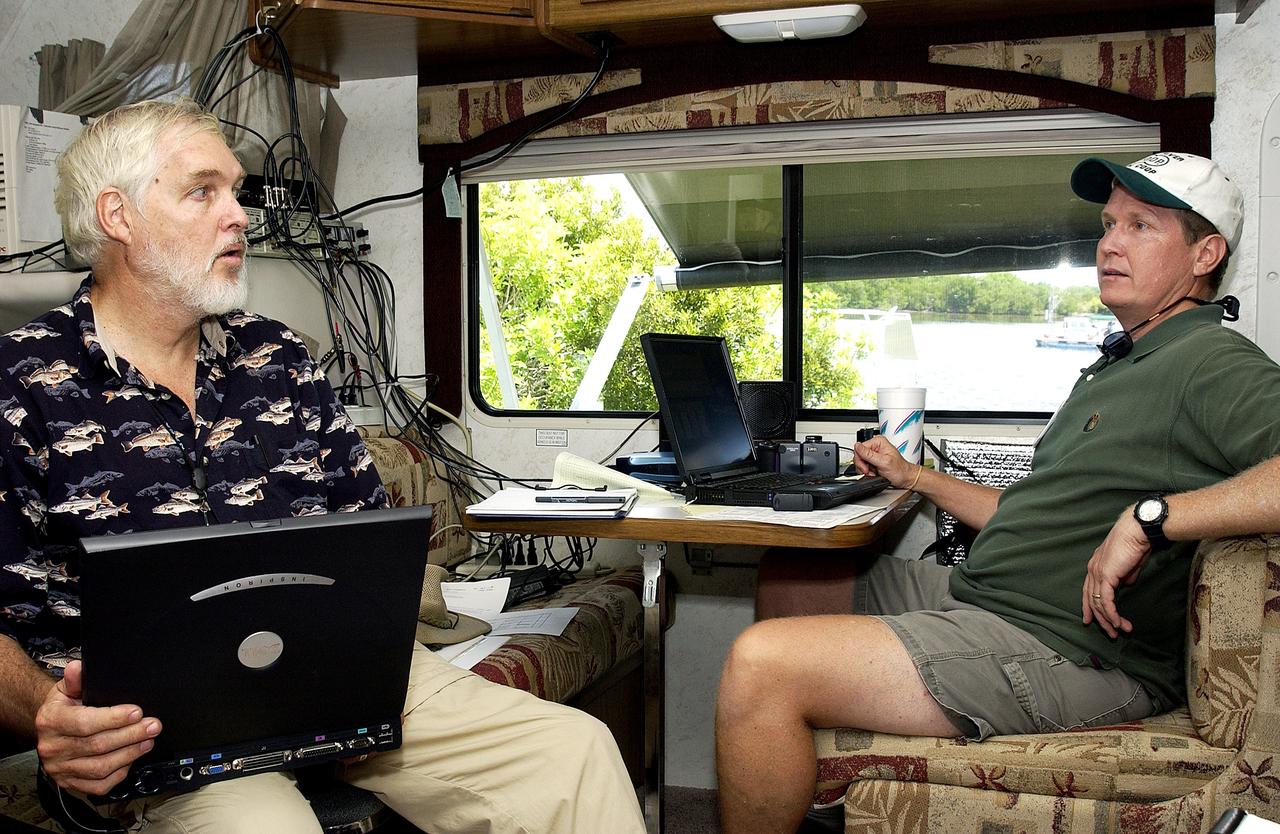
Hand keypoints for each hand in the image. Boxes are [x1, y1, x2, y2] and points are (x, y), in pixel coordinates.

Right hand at [34, 661, 160, 794]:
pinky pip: (98, 785)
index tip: (137, 712)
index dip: (114, 718)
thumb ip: (76, 679)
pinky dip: (119, 773)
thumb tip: (79, 667)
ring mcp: (60, 769)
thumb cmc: (64, 707)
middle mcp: (52, 748)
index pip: (85, 723)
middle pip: (98, 746)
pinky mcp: (69, 783)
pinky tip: (132, 759)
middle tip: (153, 726)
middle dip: (131, 735)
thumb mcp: (66, 689)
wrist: (49, 728)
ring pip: (100, 767)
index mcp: (50, 721)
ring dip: (130, 754)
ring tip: (148, 740)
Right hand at [853, 436, 918, 488]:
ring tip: (875, 473)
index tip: (866, 468)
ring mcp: (873, 454)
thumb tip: (857, 446)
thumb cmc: (900, 470)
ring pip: (859, 462)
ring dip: (865, 471)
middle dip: (863, 466)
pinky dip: (867, 472)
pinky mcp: (872, 461)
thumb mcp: (884, 462)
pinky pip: (863, 467)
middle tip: (871, 472)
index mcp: (878, 442)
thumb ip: (869, 454)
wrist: (905, 478)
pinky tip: (874, 473)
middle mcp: (875, 446)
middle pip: (858, 455)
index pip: (859, 448)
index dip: (860, 460)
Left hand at [1082, 509, 1151, 638]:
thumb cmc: (1136, 544)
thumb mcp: (1130, 565)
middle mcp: (1093, 569)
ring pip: (1098, 603)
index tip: (1090, 619)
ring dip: (1109, 620)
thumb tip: (1126, 585)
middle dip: (1099, 619)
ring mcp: (1097, 573)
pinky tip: (1119, 623)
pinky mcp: (1105, 576)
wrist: (1138, 531)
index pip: (1089, 590)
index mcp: (1096, 565)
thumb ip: (1125, 576)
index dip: (1089, 606)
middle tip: (1109, 633)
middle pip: (1091, 600)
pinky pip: (1106, 601)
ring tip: (1119, 632)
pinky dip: (1112, 614)